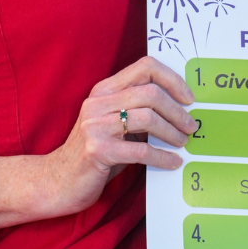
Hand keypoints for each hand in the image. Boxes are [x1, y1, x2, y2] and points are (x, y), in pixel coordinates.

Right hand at [0, 56, 196, 229]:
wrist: (56, 181)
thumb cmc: (94, 154)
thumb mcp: (113, 124)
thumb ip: (136, 111)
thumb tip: (179, 110)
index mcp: (104, 90)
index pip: (144, 67)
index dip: (171, 79)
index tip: (188, 98)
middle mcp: (98, 102)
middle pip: (150, 93)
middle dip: (177, 110)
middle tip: (191, 126)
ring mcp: (95, 125)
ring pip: (147, 118)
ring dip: (172, 132)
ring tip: (183, 142)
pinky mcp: (97, 150)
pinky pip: (140, 150)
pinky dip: (162, 157)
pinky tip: (172, 163)